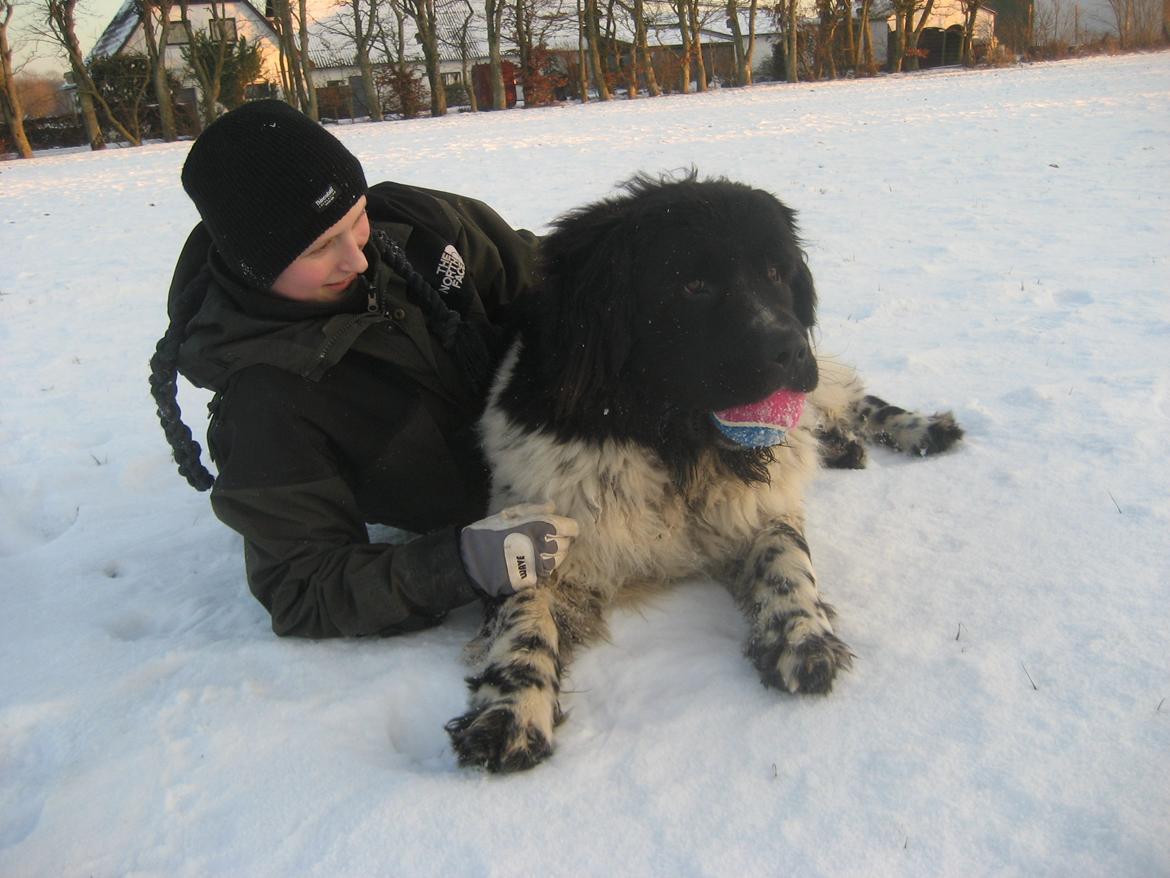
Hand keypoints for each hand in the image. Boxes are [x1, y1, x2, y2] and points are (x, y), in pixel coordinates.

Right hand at [460, 503, 578, 596]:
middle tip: (546, 538)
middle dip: (560, 540)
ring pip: (560, 558)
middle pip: (567, 543)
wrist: (476, 559)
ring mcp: (543, 564)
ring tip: (538, 549)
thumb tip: (553, 506)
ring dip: (554, 553)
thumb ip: (535, 509)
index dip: (568, 527)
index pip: (573, 528)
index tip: (561, 528)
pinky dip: (544, 566)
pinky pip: (548, 571)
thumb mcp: (511, 513)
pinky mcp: (536, 578)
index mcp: (544, 525)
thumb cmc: (492, 532)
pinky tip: (532, 561)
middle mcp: (548, 545)